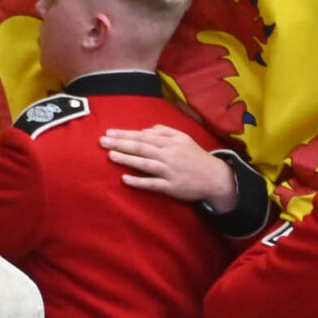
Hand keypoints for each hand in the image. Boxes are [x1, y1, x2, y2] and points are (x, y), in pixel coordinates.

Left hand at [104, 126, 236, 209]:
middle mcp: (168, 155)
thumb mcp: (183, 138)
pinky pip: (153, 184)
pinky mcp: (172, 187)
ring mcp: (169, 172)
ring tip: (110, 155)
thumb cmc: (195, 156)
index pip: (143, 137)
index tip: (109, 132)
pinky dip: (139, 181)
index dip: (125, 134)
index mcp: (170, 142)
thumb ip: (164, 131)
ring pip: (145, 164)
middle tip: (102, 141)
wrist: (215, 177)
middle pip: (141, 148)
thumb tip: (144, 131)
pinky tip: (125, 179)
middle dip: (121, 144)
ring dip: (127, 159)